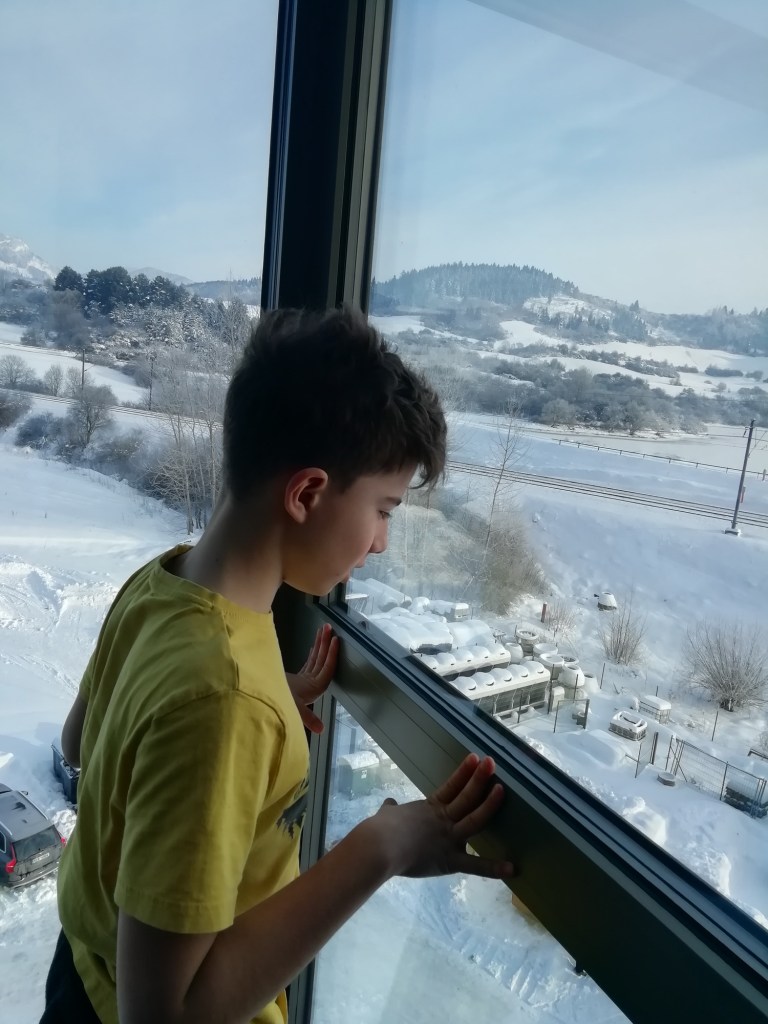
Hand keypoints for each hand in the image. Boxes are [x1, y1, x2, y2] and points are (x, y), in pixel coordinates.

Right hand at [286, 624, 338, 733]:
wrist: (259, 701)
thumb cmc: (276, 705)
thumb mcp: (291, 710)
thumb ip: (307, 718)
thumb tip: (321, 730)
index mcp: (313, 690)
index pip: (326, 669)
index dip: (332, 655)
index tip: (335, 641)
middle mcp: (312, 685)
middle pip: (322, 661)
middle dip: (326, 644)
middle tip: (329, 628)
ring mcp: (305, 681)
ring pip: (316, 660)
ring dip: (320, 645)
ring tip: (324, 629)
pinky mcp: (297, 679)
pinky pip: (308, 663)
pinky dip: (312, 653)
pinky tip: (314, 645)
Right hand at [367, 753, 513, 879]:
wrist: (379, 847)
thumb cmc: (379, 830)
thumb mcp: (386, 815)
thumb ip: (391, 809)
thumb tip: (389, 804)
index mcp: (429, 808)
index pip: (451, 786)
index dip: (463, 772)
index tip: (475, 757)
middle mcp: (443, 820)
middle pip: (466, 796)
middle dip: (480, 778)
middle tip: (492, 762)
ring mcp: (449, 839)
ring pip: (475, 820)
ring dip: (490, 805)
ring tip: (502, 790)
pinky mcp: (450, 860)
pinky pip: (475, 866)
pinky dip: (493, 868)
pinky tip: (512, 868)